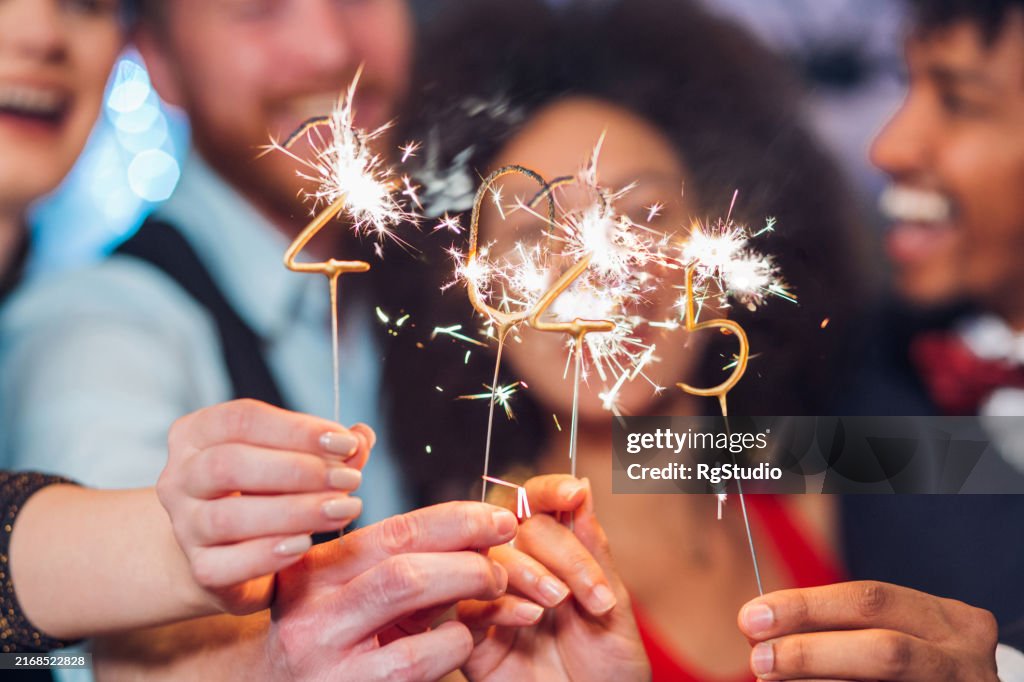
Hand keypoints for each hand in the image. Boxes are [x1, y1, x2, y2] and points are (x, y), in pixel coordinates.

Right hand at [158, 399, 373, 614]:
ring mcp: (183, 525)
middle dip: (298, 470)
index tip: (345, 443)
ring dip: (294, 512)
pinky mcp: (199, 569)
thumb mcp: (295, 461)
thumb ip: (328, 450)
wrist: (231, 553)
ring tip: (342, 510)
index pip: (242, 419)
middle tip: (349, 480)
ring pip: (228, 516)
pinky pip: (228, 564)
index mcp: (197, 433)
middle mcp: (180, 476)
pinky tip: (304, 545)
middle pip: (230, 464)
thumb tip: (362, 436)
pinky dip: (269, 554)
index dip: (297, 429)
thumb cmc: (266, 492)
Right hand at [265, 501, 517, 680]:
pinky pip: (417, 658)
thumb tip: (452, 509)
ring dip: (466, 586)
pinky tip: (460, 640)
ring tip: (491, 593)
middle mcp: (310, 608)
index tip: (498, 518)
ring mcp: (324, 656)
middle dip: (469, 554)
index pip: (393, 531)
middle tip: (503, 562)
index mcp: (312, 571)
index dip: (455, 519)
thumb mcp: (350, 595)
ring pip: (407, 594)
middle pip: (404, 561)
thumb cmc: (336, 644)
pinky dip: (453, 642)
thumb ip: (395, 556)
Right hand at [458, 475, 649, 681]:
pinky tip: (530, 620)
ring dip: (530, 574)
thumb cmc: (610, 670)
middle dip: (560, 551)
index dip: (550, 490)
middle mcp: (519, 573)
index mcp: (553, 556)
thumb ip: (592, 550)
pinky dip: (501, 605)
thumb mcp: (612, 606)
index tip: (574, 492)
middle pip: (516, 527)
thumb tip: (583, 489)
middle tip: (592, 593)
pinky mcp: (474, 640)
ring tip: (560, 604)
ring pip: (489, 560)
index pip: (538, 505)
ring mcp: (494, 603)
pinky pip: (469, 607)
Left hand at [738, 580, 999, 680]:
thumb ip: (839, 627)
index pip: (869, 599)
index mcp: (950, 619)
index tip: (752, 616)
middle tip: (758, 659)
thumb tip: (761, 628)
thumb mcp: (895, 633)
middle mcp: (967, 659)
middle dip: (810, 651)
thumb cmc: (915, 666)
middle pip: (882, 649)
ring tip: (771, 681)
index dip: (805, 607)